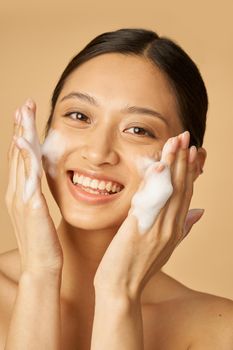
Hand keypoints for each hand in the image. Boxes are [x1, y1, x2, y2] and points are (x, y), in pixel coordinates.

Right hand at [5, 99, 62, 274]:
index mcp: (20, 192)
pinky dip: (25, 158)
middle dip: (20, 127)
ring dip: (22, 134)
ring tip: (24, 113)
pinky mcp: (31, 205)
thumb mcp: (39, 213)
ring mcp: (21, 197)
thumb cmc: (44, 241)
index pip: (20, 158)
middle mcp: (16, 191)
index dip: (22, 135)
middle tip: (24, 105)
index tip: (26, 115)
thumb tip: (39, 180)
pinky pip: (28, 177)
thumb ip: (37, 195)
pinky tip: (25, 142)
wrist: (42, 266)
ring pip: (20, 159)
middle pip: (17, 152)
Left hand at [93, 131, 203, 299]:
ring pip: (170, 190)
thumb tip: (200, 213)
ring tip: (176, 142)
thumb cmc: (139, 266)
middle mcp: (171, 226)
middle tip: (186, 137)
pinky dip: (157, 181)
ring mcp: (158, 227)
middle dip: (184, 160)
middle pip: (181, 187)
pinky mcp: (140, 229)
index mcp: (176, 228)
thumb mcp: (166, 247)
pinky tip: (159, 164)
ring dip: (173, 163)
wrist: (121, 289)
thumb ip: (183, 228)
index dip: (191, 171)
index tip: (193, 152)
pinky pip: (151, 201)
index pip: (187, 193)